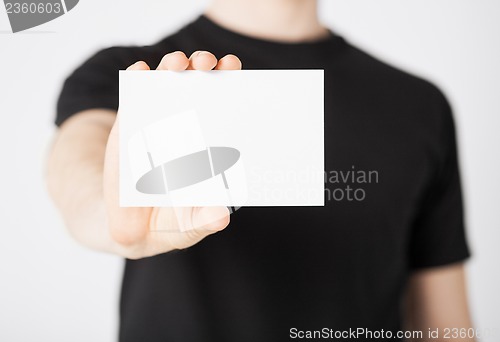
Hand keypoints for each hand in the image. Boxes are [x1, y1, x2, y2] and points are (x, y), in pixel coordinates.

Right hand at [104, 51, 241, 258]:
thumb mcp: (191, 223)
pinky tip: (142, 71)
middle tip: (207, 63)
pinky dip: (137, 79)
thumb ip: (205, 219)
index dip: (231, 86)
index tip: (235, 70)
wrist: (131, 226)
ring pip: (167, 84)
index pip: (225, 108)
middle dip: (204, 67)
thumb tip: (221, 217)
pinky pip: (134, 96)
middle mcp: (187, 127)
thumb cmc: (172, 221)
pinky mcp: (130, 127)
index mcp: (209, 144)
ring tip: (176, 63)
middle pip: (199, 87)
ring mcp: (157, 123)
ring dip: (172, 67)